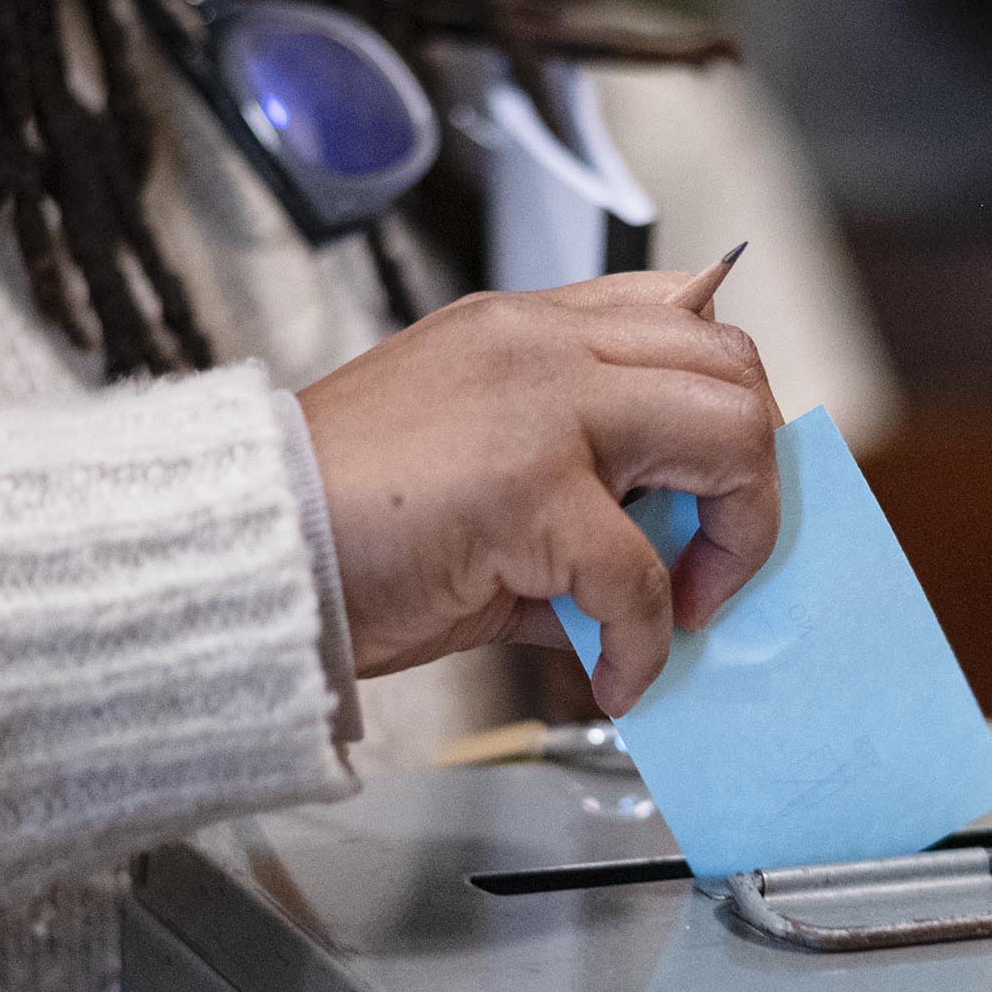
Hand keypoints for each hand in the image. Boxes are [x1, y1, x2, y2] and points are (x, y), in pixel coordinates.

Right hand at [297, 272, 783, 715]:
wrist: (239, 555)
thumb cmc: (336, 528)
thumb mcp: (477, 485)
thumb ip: (574, 504)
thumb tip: (655, 575)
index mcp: (526, 331)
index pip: (683, 314)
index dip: (724, 409)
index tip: (712, 495)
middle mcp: (542, 346)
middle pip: (733, 369)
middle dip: (752, 480)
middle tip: (715, 566)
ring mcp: (542, 407)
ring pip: (727, 436)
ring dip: (734, 539)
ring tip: (687, 610)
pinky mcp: (530, 490)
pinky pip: (643, 575)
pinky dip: (648, 644)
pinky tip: (616, 676)